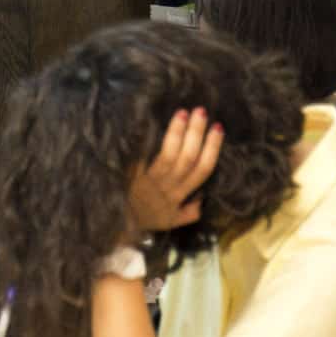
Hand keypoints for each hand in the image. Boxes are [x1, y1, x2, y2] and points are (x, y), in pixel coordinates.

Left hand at [128, 109, 222, 233]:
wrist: (117, 225)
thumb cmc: (144, 220)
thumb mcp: (170, 222)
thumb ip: (188, 213)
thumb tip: (203, 199)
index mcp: (179, 195)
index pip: (202, 170)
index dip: (212, 149)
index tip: (218, 127)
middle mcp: (168, 186)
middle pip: (188, 158)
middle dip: (196, 134)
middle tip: (202, 111)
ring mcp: (149, 180)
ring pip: (168, 155)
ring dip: (177, 133)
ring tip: (183, 113)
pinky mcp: (132, 175)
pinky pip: (141, 158)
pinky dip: (144, 142)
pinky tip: (149, 123)